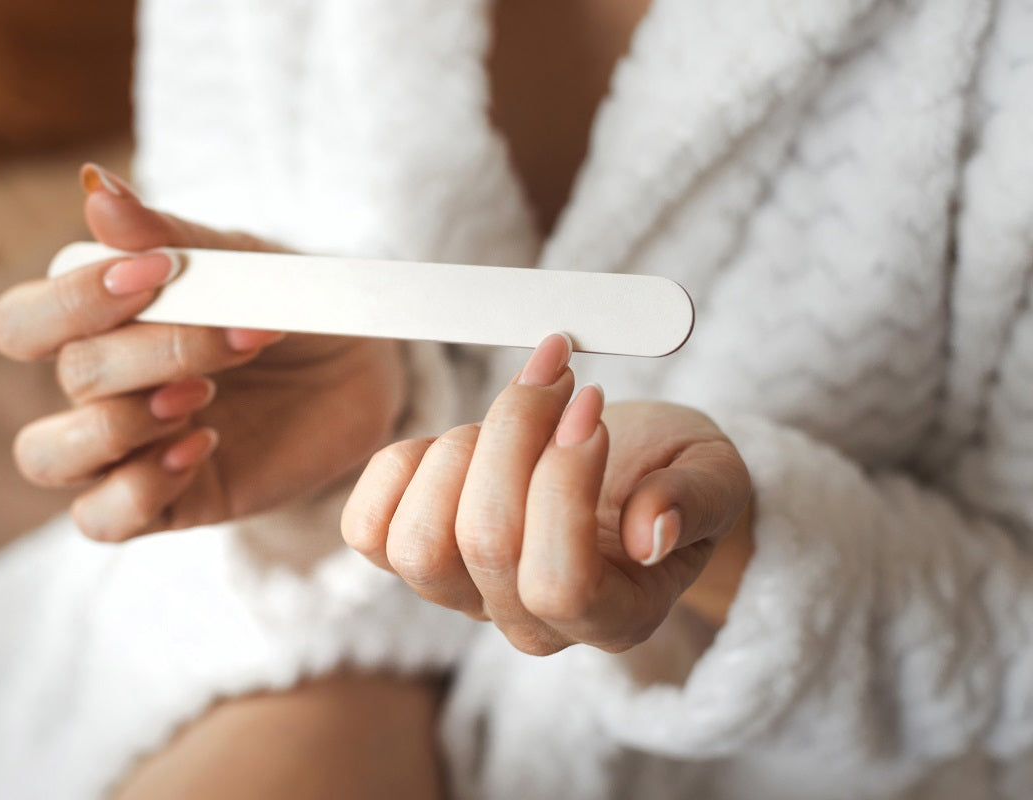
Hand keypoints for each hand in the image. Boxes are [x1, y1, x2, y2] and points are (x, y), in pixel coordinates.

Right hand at [0, 164, 406, 540]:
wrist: (361, 369)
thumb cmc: (286, 304)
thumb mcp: (241, 262)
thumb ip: (169, 236)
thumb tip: (95, 187)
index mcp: (97, 324)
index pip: (24, 322)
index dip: (73, 301)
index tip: (158, 273)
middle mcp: (98, 390)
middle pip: (70, 378)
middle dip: (150, 353)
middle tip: (234, 339)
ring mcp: (127, 450)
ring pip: (49, 457)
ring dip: (121, 426)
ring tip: (201, 399)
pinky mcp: (167, 502)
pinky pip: (101, 519)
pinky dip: (139, 488)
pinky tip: (201, 446)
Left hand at [341, 333, 752, 654]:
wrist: (629, 470)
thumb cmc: (673, 471)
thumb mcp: (713, 474)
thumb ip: (695, 501)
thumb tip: (653, 533)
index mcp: (615, 616)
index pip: (562, 585)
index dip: (563, 486)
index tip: (591, 403)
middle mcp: (529, 622)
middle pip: (485, 544)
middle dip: (515, 435)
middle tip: (555, 372)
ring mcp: (463, 596)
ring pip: (418, 544)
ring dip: (461, 450)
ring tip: (510, 409)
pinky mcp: (414, 556)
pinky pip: (368, 531)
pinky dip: (401, 468)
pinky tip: (457, 436)